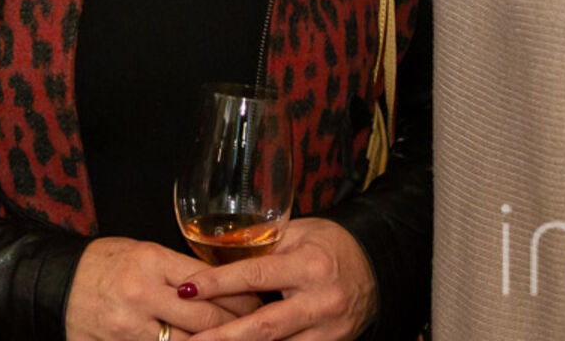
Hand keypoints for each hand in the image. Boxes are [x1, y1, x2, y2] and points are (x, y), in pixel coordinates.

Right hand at [65, 238, 256, 340]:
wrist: (55, 283)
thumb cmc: (104, 263)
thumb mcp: (142, 252)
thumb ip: (179, 269)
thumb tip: (225, 284)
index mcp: (150, 260)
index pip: (209, 281)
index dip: (239, 295)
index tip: (258, 300)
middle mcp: (141, 293)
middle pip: (205, 318)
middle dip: (238, 326)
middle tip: (258, 326)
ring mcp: (129, 325)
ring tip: (236, 338)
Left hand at [180, 219, 377, 340]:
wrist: (376, 265)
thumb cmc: (330, 245)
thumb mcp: (297, 233)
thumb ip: (260, 245)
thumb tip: (214, 251)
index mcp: (309, 267)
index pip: (256, 275)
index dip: (218, 283)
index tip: (187, 290)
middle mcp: (320, 303)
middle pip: (263, 328)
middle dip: (222, 338)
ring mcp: (328, 332)